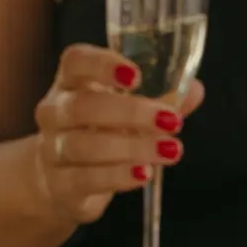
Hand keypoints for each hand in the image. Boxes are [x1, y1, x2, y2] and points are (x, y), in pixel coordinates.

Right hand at [32, 43, 204, 226]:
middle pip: (82, 106)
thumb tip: (194, 90)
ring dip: (132, 147)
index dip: (102, 64)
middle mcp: (54, 111)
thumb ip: (160, 98)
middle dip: (130, 112)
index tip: (136, 76)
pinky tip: (144, 173)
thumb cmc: (98, 133)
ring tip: (170, 150)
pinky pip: (86, 179)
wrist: (58, 181)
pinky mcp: (59, 185)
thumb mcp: (125, 110)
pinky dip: (118, 176)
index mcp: (70, 82)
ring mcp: (52, 149)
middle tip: (171, 120)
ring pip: (85, 145)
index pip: (75, 61)